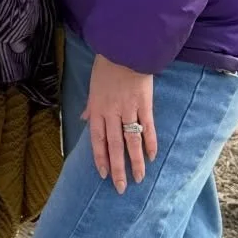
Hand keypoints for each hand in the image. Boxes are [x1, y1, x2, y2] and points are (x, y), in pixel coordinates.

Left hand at [84, 55, 157, 192]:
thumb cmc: (107, 66)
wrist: (125, 49)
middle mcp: (112, 113)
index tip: (104, 175)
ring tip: (139, 178)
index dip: (100, 159)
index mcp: (98, 109)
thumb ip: (90, 106)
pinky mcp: (145, 104)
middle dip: (117, 168)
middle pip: (114, 146)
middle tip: (121, 188)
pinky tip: (152, 156)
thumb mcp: (93, 86)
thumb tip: (84, 118)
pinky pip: (148, 127)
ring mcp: (129, 109)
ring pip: (131, 140)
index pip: (98, 140)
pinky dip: (150, 142)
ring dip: (135, 161)